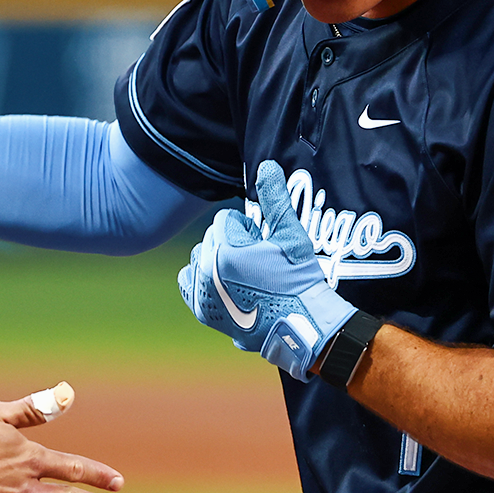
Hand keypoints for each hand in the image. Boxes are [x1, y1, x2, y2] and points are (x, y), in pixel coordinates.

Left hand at [178, 159, 357, 380]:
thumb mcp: (291, 236)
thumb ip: (275, 199)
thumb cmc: (299, 280)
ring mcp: (202, 297)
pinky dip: (201, 278)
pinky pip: (189, 282)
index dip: (249, 229)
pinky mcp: (203, 313)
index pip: (225, 220)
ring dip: (216, 258)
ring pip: (199, 257)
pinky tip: (225, 284)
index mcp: (224, 253)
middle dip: (233, 242)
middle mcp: (206, 275)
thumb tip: (266, 165)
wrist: (303, 327)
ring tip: (244, 273)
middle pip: (211, 237)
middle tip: (258, 259)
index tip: (264, 245)